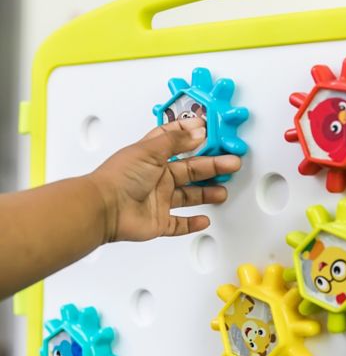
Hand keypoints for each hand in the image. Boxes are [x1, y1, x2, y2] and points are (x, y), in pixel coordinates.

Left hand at [89, 118, 240, 241]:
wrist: (104, 209)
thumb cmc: (119, 178)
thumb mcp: (149, 150)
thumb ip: (175, 141)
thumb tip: (197, 132)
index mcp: (153, 158)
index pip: (177, 143)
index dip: (193, 137)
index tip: (210, 133)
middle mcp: (157, 178)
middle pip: (191, 170)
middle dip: (213, 166)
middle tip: (231, 164)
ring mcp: (158, 201)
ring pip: (188, 196)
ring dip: (206, 193)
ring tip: (223, 191)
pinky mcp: (158, 222)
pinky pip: (178, 223)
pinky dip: (191, 223)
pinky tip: (203, 220)